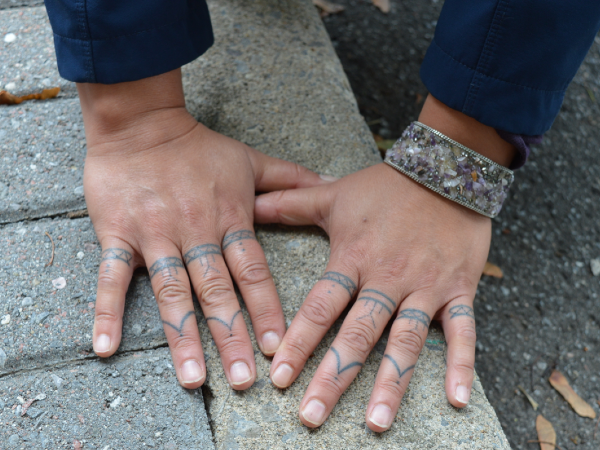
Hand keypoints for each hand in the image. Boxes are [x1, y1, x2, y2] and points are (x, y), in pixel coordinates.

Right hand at [80, 69, 331, 389]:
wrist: (141, 123)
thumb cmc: (199, 145)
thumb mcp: (250, 160)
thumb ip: (290, 179)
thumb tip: (331, 182)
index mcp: (229, 217)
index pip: (253, 270)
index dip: (267, 308)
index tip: (279, 345)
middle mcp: (195, 231)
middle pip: (216, 290)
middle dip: (231, 335)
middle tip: (244, 379)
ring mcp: (155, 235)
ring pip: (171, 291)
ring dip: (182, 335)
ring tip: (193, 378)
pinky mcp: (118, 233)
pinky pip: (110, 276)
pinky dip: (107, 310)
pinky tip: (107, 347)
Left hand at [254, 163, 489, 430]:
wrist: (448, 168)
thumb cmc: (386, 186)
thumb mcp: (334, 194)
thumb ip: (291, 203)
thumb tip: (250, 204)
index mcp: (354, 258)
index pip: (321, 307)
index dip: (298, 342)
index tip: (278, 378)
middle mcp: (387, 277)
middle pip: (357, 333)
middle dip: (333, 377)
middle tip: (311, 417)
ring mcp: (425, 285)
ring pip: (406, 340)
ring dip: (391, 382)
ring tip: (375, 423)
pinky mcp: (459, 288)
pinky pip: (463, 329)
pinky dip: (461, 363)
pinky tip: (456, 398)